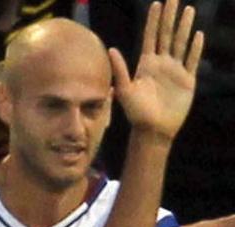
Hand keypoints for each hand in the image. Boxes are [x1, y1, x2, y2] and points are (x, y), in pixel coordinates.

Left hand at [109, 0, 203, 139]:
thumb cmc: (135, 112)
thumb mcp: (124, 90)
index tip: (157, 3)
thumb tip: (111, 49)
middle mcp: (161, 63)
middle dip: (170, 17)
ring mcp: (175, 70)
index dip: (153, 20)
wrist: (153, 129)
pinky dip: (196, 48)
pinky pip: (192, 60)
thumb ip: (120, 70)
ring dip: (185, 27)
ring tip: (188, 10)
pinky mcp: (187, 80)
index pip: (151, 37)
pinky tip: (199, 34)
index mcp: (145, 64)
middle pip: (167, 35)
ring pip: (181, 43)